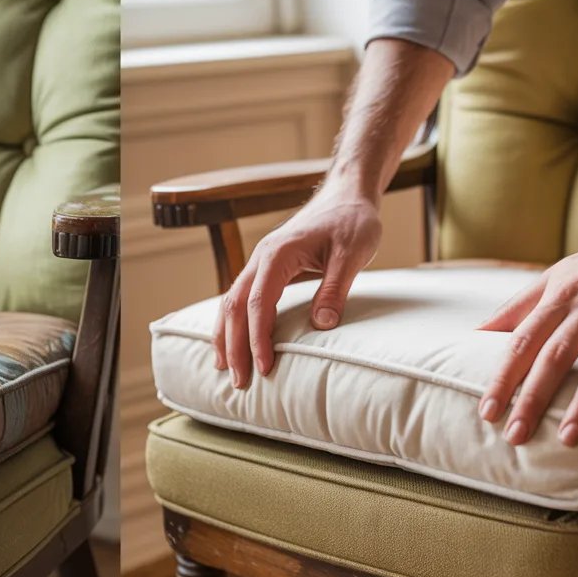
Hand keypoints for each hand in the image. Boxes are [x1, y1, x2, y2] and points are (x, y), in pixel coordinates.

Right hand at [214, 195, 381, 387]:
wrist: (348, 194)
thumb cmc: (352, 220)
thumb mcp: (352, 253)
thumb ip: (335, 288)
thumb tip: (322, 326)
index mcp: (278, 254)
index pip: (259, 303)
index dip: (258, 338)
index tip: (264, 368)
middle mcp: (261, 258)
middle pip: (234, 306)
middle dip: (233, 345)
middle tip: (238, 382)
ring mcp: (260, 262)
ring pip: (230, 301)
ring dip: (226, 335)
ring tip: (225, 369)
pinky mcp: (266, 267)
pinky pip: (240, 297)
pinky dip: (232, 322)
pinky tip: (233, 342)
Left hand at [476, 229, 577, 446]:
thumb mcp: (552, 280)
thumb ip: (515, 309)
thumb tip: (475, 335)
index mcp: (558, 297)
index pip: (523, 342)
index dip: (503, 378)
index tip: (488, 412)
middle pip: (556, 355)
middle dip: (534, 398)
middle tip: (517, 436)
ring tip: (568, 438)